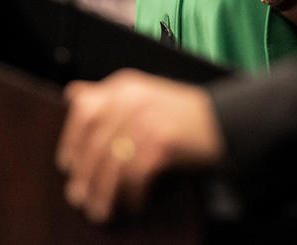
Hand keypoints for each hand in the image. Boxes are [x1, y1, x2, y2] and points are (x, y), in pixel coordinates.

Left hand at [55, 69, 223, 223]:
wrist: (228, 123)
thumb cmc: (186, 115)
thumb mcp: (146, 96)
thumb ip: (110, 96)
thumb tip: (73, 94)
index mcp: (127, 86)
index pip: (85, 113)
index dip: (72, 142)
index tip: (68, 165)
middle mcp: (134, 100)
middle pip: (96, 144)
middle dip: (86, 176)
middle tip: (80, 198)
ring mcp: (148, 120)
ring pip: (112, 164)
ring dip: (104, 193)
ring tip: (101, 210)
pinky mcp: (162, 143)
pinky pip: (136, 176)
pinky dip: (132, 194)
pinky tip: (135, 203)